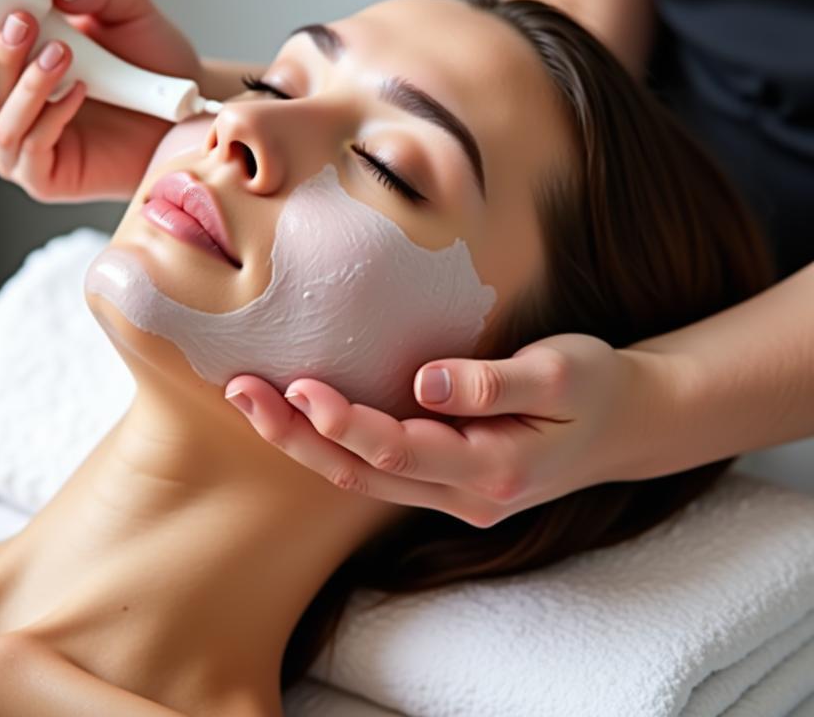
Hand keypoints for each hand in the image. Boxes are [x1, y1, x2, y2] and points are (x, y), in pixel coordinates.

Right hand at [0, 0, 203, 201]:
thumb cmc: (146, 57)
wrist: (186, 102)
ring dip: (26, 83)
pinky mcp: (48, 176)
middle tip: (18, 23)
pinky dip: (52, 115)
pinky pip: (34, 147)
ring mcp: (20, 149)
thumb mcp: (124, 7)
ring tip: (64, 51)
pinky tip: (79, 89)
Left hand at [223, 334, 666, 526]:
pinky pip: (379, 472)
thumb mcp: (560, 373)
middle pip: (363, 474)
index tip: (300, 385)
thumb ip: (492, 382)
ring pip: (363, 479)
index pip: (400, 451)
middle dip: (298, 435)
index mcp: (495, 470)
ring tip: (253, 400)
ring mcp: (455, 496)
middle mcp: (466, 496)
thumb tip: (426, 382)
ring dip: (305, 442)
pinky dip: (334, 445)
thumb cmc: (595, 388)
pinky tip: (302, 416)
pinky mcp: (448, 482)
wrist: (628, 424)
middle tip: (242, 391)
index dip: (345, 421)